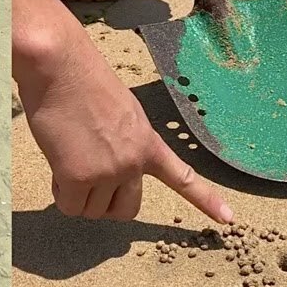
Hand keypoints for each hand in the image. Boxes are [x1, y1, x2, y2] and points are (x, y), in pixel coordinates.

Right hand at [17, 36, 232, 223]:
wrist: (60, 67)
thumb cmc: (80, 81)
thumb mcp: (119, 112)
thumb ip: (120, 142)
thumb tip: (100, 162)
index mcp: (148, 142)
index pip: (183, 178)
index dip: (206, 201)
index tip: (228, 219)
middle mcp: (134, 162)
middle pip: (126, 211)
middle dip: (104, 204)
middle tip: (85, 180)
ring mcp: (109, 171)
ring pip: (92, 210)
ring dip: (77, 194)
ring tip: (66, 158)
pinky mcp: (79, 178)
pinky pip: (70, 206)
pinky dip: (61, 193)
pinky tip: (57, 165)